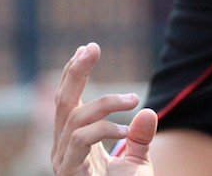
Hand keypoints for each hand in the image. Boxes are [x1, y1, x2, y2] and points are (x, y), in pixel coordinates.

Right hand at [52, 42, 156, 175]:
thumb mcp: (137, 164)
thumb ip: (140, 138)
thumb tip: (148, 111)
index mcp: (74, 142)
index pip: (68, 101)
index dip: (74, 73)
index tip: (87, 48)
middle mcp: (63, 150)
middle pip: (63, 102)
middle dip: (75, 72)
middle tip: (91, 48)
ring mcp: (63, 162)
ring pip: (73, 117)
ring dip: (105, 102)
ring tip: (133, 100)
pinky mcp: (70, 173)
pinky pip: (80, 139)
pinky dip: (103, 129)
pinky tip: (124, 131)